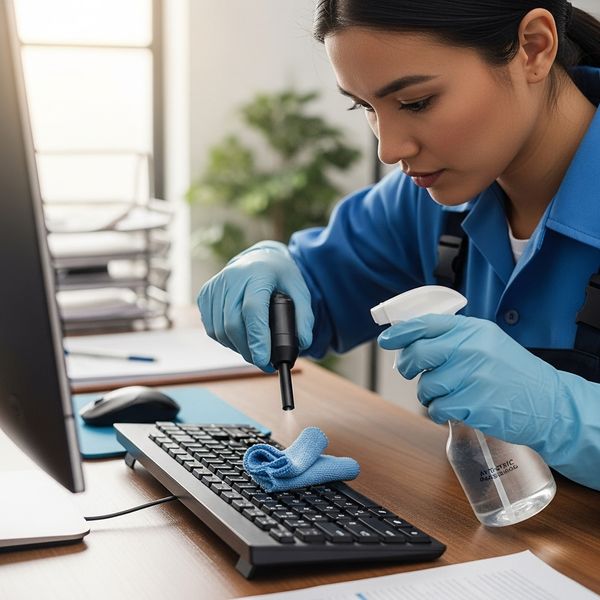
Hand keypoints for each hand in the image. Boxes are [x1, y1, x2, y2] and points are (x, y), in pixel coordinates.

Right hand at [197, 241, 313, 370]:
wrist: (259, 258)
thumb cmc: (280, 277)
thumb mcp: (300, 291)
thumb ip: (304, 317)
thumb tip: (302, 344)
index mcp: (257, 274)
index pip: (252, 310)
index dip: (257, 338)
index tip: (264, 360)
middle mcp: (231, 278)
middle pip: (232, 324)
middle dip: (248, 350)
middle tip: (264, 362)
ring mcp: (215, 286)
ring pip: (220, 331)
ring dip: (237, 347)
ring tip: (254, 349)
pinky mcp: (205, 295)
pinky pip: (212, 328)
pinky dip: (226, 339)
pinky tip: (240, 336)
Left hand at [378, 313, 599, 490]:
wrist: (549, 403)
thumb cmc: (513, 373)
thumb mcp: (487, 343)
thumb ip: (454, 338)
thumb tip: (411, 341)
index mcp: (472, 331)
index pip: (425, 325)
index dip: (400, 333)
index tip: (386, 340)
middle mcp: (471, 350)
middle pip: (419, 354)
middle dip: (409, 366)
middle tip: (413, 372)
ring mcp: (473, 377)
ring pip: (426, 386)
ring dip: (429, 394)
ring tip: (448, 394)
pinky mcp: (474, 404)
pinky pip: (437, 409)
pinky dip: (440, 411)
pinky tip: (455, 408)